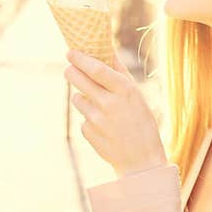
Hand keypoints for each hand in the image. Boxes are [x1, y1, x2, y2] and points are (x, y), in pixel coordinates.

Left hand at [64, 48, 167, 177]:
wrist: (141, 160)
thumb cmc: (142, 123)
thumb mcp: (138, 96)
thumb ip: (121, 74)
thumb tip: (108, 51)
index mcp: (125, 91)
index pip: (97, 69)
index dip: (81, 59)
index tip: (71, 51)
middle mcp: (109, 104)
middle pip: (80, 81)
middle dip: (71, 72)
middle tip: (68, 68)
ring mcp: (97, 120)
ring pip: (78, 99)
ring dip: (82, 97)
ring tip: (97, 104)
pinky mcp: (88, 133)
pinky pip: (82, 118)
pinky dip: (89, 118)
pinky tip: (103, 126)